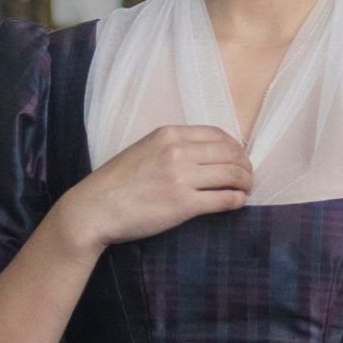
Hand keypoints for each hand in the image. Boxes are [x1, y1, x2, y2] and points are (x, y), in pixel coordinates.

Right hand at [56, 124, 254, 253]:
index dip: (235, 147)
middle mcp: (178, 151)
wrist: (94, 209)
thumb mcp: (143, 150)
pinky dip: (237, 200)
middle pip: (230, 153)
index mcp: (169, 134)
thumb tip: (203, 156)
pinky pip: (224, 199)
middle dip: (245, 165)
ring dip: (245, 183)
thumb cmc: (115, 183)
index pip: (218, 134)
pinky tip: (238, 203)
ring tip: (246, 190)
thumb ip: (172, 148)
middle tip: (247, 177)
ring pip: (232, 175)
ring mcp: (182, 177)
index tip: (238, 158)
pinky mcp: (184, 204)